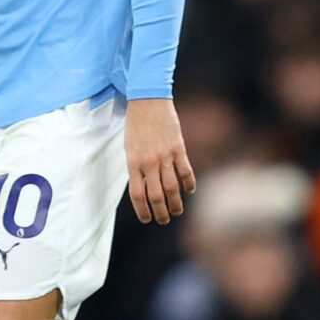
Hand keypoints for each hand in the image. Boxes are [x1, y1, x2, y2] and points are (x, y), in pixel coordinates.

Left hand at [125, 98, 197, 224]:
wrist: (147, 100)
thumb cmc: (136, 124)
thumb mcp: (130, 147)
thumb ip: (137, 167)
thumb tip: (144, 188)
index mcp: (133, 162)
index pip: (137, 195)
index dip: (142, 211)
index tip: (147, 219)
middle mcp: (149, 162)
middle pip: (156, 196)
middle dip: (161, 212)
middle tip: (164, 220)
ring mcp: (165, 155)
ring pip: (172, 187)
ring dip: (176, 203)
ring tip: (177, 211)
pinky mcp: (178, 148)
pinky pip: (185, 171)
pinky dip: (189, 184)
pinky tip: (190, 190)